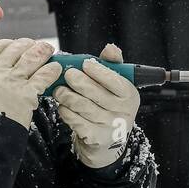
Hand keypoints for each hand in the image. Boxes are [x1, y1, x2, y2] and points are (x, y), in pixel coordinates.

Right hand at [0, 38, 60, 129]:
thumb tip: (15, 59)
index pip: (1, 45)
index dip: (14, 42)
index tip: (21, 44)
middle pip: (19, 47)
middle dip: (32, 44)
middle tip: (40, 46)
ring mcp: (14, 80)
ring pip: (33, 57)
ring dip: (44, 51)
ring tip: (50, 51)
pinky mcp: (27, 92)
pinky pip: (44, 75)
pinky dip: (52, 70)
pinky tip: (55, 69)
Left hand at [53, 43, 140, 168]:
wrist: (107, 139)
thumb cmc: (109, 105)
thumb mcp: (116, 85)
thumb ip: (112, 65)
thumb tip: (110, 48)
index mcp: (129, 94)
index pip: (114, 80)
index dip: (97, 71)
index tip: (85, 63)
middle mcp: (122, 111)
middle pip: (94, 92)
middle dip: (77, 81)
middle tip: (67, 74)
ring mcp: (109, 125)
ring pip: (81, 105)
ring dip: (66, 95)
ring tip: (59, 90)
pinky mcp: (95, 137)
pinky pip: (74, 120)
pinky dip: (66, 111)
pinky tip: (63, 105)